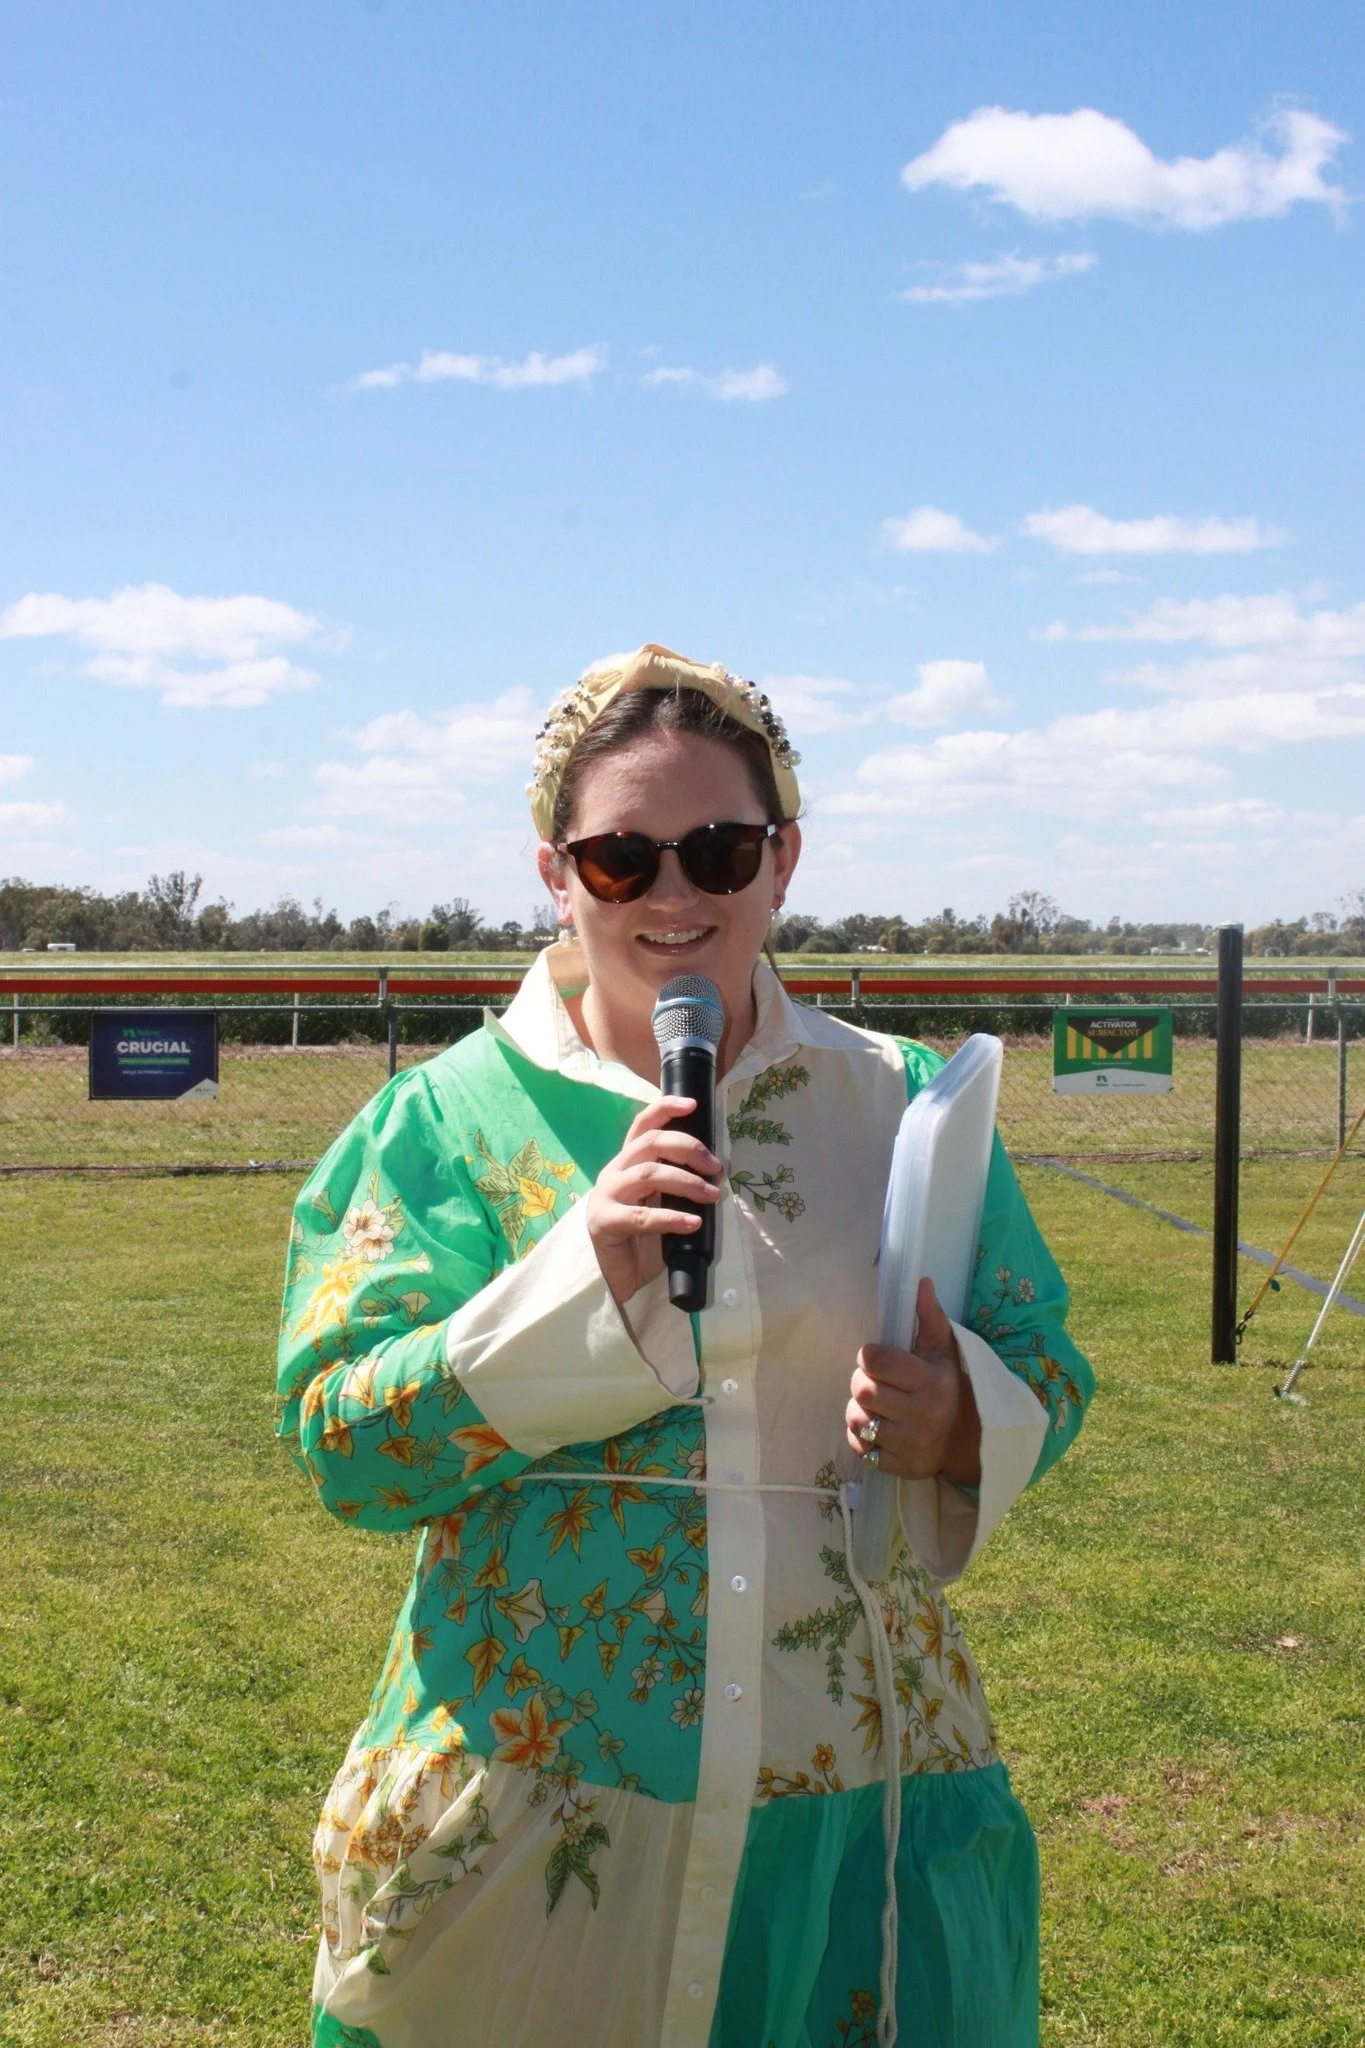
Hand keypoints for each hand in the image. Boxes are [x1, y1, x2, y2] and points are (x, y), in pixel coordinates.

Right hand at [586, 1097, 721, 1306]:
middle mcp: (615, 1172)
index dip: (665, 1108)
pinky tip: (693, 1223)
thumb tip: (715, 1174)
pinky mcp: (604, 1222)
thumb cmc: (639, 1240)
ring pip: (648, 1174)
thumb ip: (676, 1185)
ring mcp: (606, 1196)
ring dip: (686, 1181)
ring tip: (712, 1195)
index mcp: (627, 1163)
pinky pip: (641, 1216)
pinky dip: (671, 1217)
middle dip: (688, 1148)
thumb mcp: (660, 1204)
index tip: (693, 1104)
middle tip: (715, 1167)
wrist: (610, 1278)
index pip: (642, 1124)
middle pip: (650, 1143)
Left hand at [845, 1277, 981, 1485]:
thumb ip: (929, 1316)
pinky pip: (861, 1448)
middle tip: (875, 1382)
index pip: (875, 1362)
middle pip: (862, 1390)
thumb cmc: (949, 1385)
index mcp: (931, 1381)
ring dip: (859, 1410)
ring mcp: (912, 1444)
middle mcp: (923, 1414)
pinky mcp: (902, 1467)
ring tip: (876, 1405)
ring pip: (858, 1419)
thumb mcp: (944, 1350)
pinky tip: (879, 1427)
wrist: (968, 1438)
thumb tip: (921, 1282)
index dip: (869, 1357)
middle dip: (862, 1382)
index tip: (877, 1359)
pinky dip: (862, 1437)